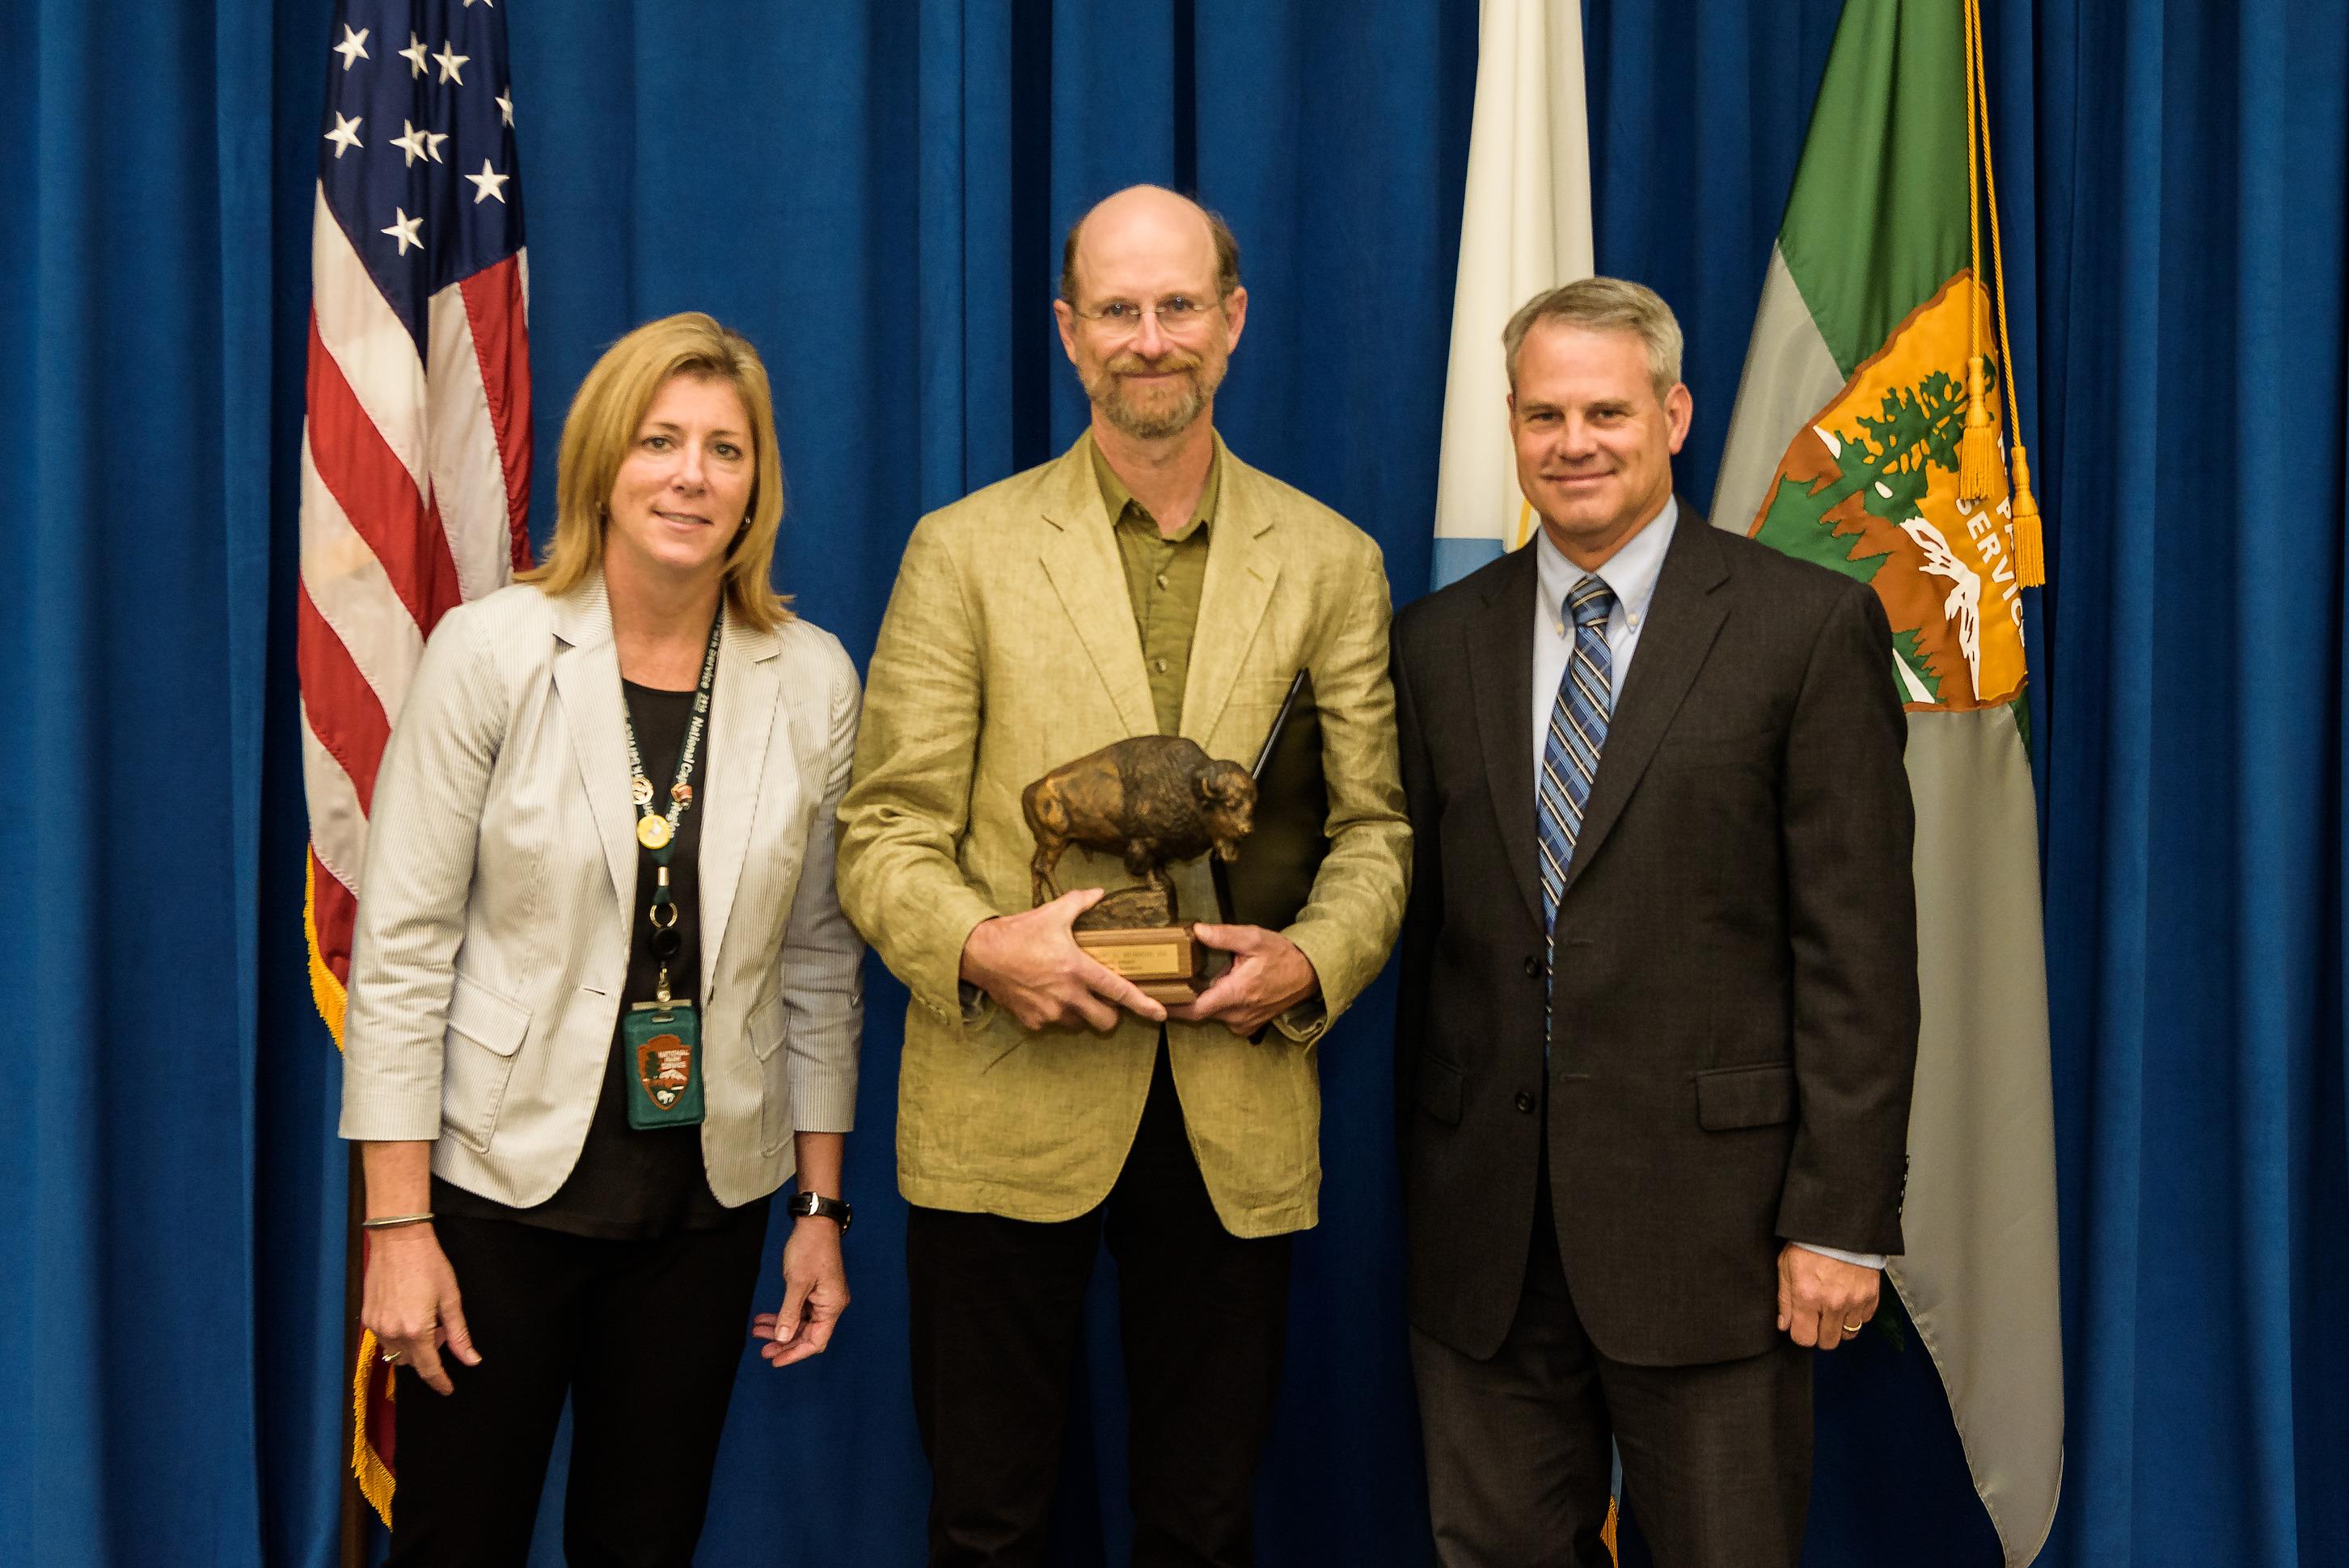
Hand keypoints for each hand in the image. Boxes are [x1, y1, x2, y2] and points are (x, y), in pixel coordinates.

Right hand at [360, 1226, 480, 1394]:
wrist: (398, 1239)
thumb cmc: (429, 1265)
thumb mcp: (451, 1299)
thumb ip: (459, 1334)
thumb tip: (471, 1360)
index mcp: (416, 1331)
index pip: (429, 1368)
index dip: (440, 1381)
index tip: (447, 1389)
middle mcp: (392, 1333)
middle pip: (412, 1362)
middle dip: (429, 1353)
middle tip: (440, 1327)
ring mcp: (376, 1326)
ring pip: (396, 1352)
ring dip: (413, 1345)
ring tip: (425, 1317)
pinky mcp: (367, 1317)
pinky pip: (384, 1338)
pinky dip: (398, 1334)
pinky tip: (409, 1311)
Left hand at [753, 1216, 849, 1367]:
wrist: (815, 1223)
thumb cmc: (810, 1249)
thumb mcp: (797, 1283)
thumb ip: (789, 1313)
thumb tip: (782, 1339)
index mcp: (832, 1306)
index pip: (815, 1341)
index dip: (795, 1354)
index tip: (775, 1360)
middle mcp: (830, 1305)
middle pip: (807, 1335)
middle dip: (784, 1342)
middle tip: (762, 1349)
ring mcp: (822, 1298)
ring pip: (800, 1323)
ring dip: (779, 1328)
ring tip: (758, 1332)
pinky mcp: (814, 1290)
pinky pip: (798, 1310)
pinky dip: (781, 1315)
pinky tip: (764, 1318)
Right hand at [959, 887, 1167, 1030]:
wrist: (980, 954)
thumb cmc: (1018, 933)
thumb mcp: (1052, 913)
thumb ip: (1080, 903)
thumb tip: (1099, 893)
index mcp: (1077, 969)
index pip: (1119, 991)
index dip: (1143, 1005)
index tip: (1159, 1014)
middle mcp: (1067, 995)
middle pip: (1105, 1021)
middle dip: (1111, 1015)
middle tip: (1104, 1001)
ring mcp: (1049, 1011)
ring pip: (1079, 1023)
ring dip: (1081, 1013)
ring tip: (1069, 993)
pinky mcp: (1033, 1021)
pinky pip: (1053, 1023)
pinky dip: (1054, 1013)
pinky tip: (1044, 995)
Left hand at [1166, 923, 1318, 1035]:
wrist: (1310, 974)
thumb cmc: (1283, 956)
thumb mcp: (1253, 938)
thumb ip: (1223, 936)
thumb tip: (1197, 931)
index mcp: (1236, 994)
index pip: (1195, 1009)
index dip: (1173, 1007)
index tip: (1155, 1000)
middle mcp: (1238, 1014)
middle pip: (1200, 1012)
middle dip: (1185, 998)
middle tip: (1169, 982)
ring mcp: (1245, 1022)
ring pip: (1213, 1014)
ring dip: (1205, 998)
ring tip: (1196, 979)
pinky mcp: (1250, 1024)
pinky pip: (1225, 1017)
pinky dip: (1218, 1004)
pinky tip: (1221, 987)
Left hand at [1776, 1243, 1880, 1350]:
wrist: (1840, 1226)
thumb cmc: (1811, 1242)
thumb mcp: (1786, 1266)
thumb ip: (1784, 1299)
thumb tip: (1784, 1325)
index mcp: (1808, 1296)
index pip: (1804, 1339)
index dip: (1801, 1334)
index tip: (1801, 1325)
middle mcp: (1833, 1303)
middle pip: (1828, 1342)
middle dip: (1820, 1334)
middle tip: (1817, 1318)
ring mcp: (1855, 1301)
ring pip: (1848, 1334)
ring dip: (1839, 1326)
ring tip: (1832, 1308)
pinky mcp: (1871, 1296)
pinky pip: (1864, 1320)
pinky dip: (1856, 1314)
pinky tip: (1847, 1299)